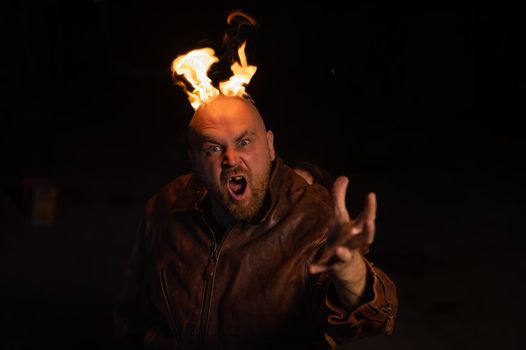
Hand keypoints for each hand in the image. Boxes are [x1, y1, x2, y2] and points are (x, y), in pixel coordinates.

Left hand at [308, 176, 376, 307]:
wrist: (345, 267)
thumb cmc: (344, 236)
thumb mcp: (341, 217)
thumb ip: (340, 197)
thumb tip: (343, 177)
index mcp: (357, 231)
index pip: (367, 218)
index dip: (370, 207)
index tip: (371, 195)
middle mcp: (353, 244)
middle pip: (364, 239)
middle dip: (368, 231)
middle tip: (371, 222)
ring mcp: (343, 256)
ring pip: (345, 255)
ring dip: (343, 253)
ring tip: (338, 250)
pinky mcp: (331, 267)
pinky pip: (324, 268)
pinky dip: (318, 269)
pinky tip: (310, 270)